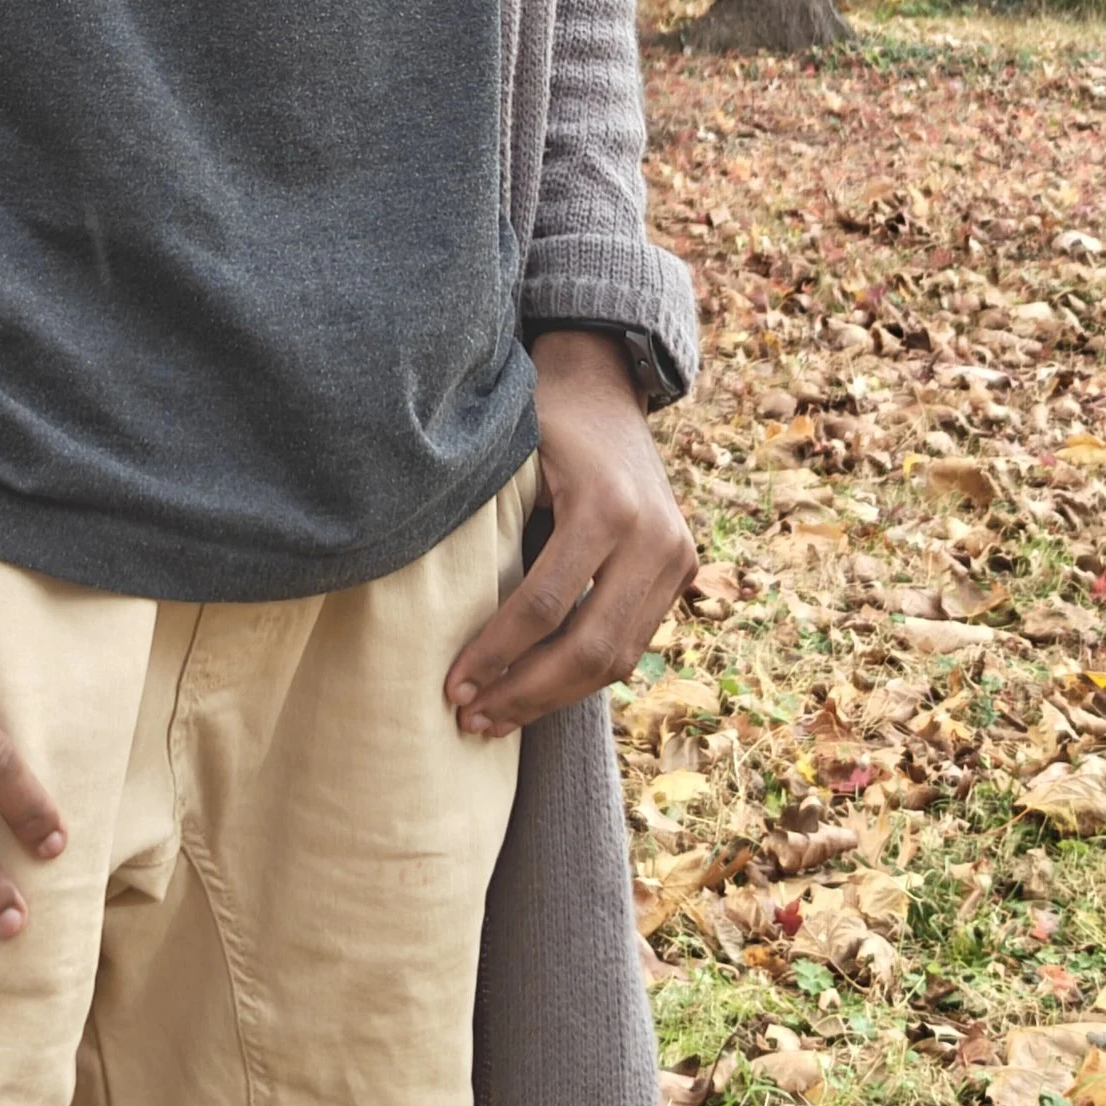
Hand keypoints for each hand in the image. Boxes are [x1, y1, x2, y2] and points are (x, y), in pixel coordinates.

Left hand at [444, 328, 696, 736]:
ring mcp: (676, 555)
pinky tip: (536, 691)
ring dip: (554, 697)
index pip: (544, 604)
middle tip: (469, 721)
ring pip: (618, 658)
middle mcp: (653, 535)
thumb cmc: (542, 420)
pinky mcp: (681, 569)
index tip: (451, 687)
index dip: (495, 654)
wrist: (604, 383)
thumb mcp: (510, 454)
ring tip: (495, 719)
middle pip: (589, 647)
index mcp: (605, 505)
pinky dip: (584, 675)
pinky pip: (632, 642)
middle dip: (525, 693)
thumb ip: (486, 521)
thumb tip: (424, 605)